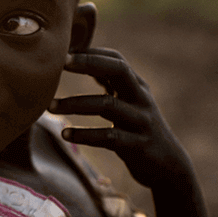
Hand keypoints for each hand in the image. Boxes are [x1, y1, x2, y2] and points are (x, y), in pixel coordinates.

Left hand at [48, 47, 191, 190]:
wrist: (168, 166)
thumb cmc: (138, 129)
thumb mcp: (128, 103)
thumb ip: (110, 82)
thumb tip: (83, 59)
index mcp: (136, 87)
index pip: (116, 59)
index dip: (90, 53)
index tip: (63, 50)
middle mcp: (141, 98)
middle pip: (119, 70)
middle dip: (88, 63)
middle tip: (60, 63)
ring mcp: (141, 121)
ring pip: (108, 105)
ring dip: (75, 103)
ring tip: (49, 106)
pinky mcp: (138, 145)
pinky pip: (109, 136)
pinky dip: (85, 134)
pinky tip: (64, 133)